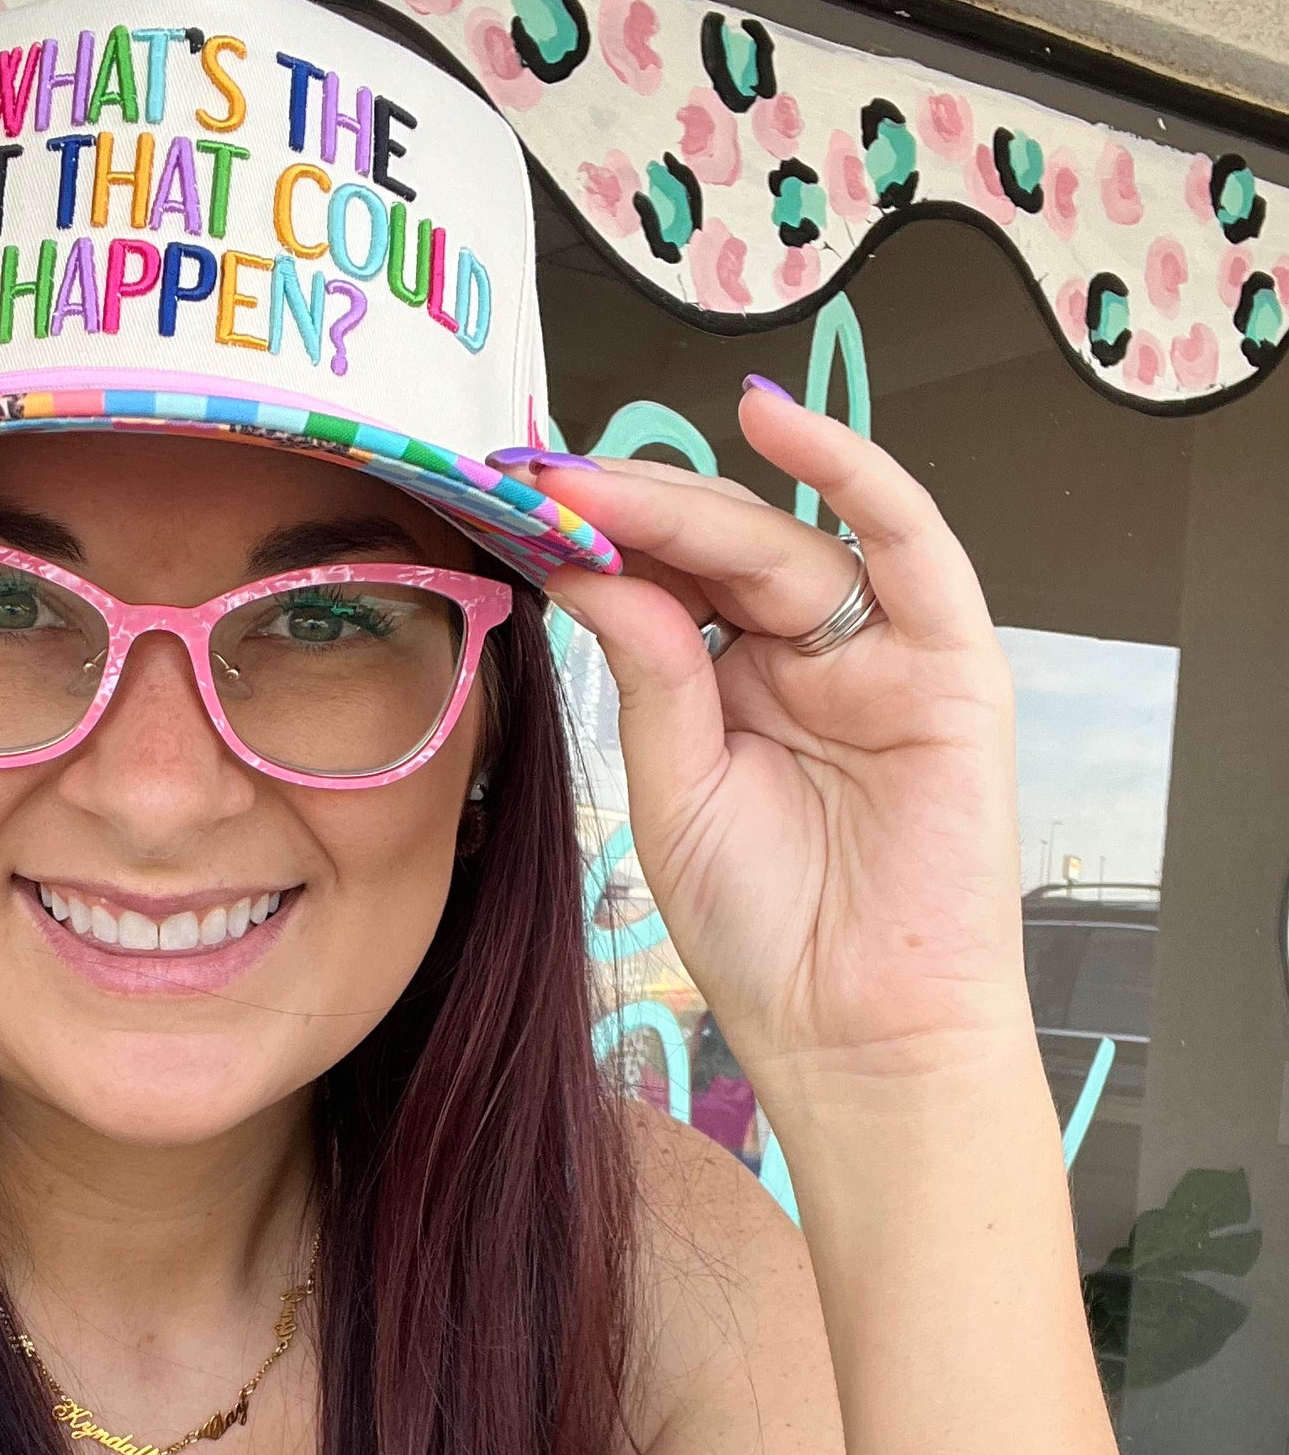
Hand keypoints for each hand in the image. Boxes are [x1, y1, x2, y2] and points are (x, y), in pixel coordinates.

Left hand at [544, 389, 1031, 1116]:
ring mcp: (878, 654)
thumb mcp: (674, 794)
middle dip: (623, 510)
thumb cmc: (768, 936)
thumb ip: (648, 677)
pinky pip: (911, 544)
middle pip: (717, 548)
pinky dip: (854, 471)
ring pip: (786, 539)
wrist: (859, 1034)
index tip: (505, 505)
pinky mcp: (949, 663)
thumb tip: (590, 567)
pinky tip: (775, 419)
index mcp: (732, 687)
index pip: (663, 581)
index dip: (592, 539)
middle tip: (533, 480)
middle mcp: (805, 656)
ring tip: (596, 477)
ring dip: (692, 501)